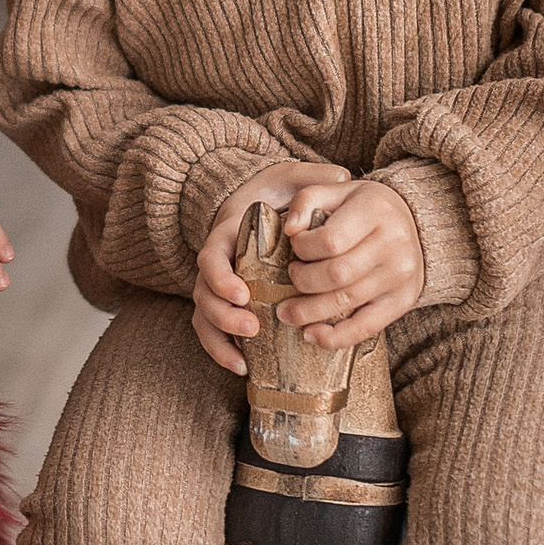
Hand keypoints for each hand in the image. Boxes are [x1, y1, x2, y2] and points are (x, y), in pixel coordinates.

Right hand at [192, 160, 353, 373]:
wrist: (262, 203)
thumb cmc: (277, 194)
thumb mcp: (291, 178)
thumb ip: (311, 177)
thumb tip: (340, 177)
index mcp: (227, 234)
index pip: (210, 257)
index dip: (220, 278)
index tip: (242, 293)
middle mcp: (218, 262)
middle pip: (203, 293)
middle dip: (222, 315)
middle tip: (253, 328)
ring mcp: (219, 285)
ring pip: (203, 316)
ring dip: (221, 338)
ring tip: (246, 355)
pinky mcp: (228, 303)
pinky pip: (214, 331)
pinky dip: (222, 351)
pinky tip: (243, 367)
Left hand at [279, 178, 424, 348]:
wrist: (413, 222)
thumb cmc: (366, 207)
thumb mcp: (338, 190)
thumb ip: (308, 200)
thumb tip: (290, 230)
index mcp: (375, 210)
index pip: (328, 240)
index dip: (302, 248)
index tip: (295, 246)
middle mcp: (393, 243)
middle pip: (335, 274)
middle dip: (302, 280)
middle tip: (292, 276)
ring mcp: (400, 275)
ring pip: (346, 302)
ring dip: (308, 312)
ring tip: (286, 312)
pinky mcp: (403, 300)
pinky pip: (366, 327)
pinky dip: (335, 337)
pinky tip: (311, 334)